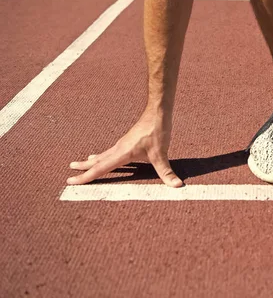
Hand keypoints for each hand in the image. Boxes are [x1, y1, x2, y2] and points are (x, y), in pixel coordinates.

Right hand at [67, 111, 182, 187]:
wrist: (157, 112)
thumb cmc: (157, 131)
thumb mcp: (162, 154)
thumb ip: (167, 172)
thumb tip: (177, 186)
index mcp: (122, 153)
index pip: (100, 168)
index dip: (85, 176)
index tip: (70, 181)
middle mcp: (119, 149)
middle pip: (97, 161)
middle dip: (83, 168)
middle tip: (69, 173)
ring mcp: (122, 144)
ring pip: (103, 155)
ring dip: (92, 161)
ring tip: (81, 163)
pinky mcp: (127, 141)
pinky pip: (111, 151)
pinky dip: (103, 156)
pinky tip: (103, 156)